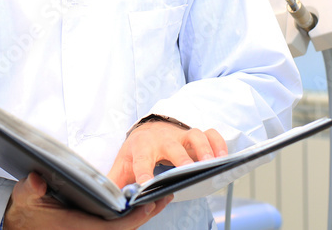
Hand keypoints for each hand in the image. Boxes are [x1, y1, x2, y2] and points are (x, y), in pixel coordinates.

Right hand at [3, 172, 171, 228]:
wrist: (19, 225)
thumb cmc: (24, 211)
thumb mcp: (24, 197)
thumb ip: (30, 189)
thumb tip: (37, 180)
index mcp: (78, 227)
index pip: (114, 228)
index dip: (135, 218)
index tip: (150, 204)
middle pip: (126, 228)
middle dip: (146, 214)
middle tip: (166, 195)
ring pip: (123, 227)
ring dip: (142, 214)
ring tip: (160, 196)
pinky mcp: (92, 227)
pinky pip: (117, 225)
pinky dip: (131, 214)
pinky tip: (140, 201)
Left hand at [107, 119, 227, 188]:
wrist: (145, 130)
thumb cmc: (135, 152)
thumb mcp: (121, 166)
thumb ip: (116, 184)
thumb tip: (108, 201)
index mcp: (141, 148)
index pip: (141, 161)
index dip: (143, 173)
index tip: (146, 185)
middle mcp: (162, 139)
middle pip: (172, 146)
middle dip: (181, 158)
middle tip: (189, 172)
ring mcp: (180, 136)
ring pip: (194, 136)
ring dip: (204, 149)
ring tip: (211, 165)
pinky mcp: (194, 135)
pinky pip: (210, 134)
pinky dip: (218, 143)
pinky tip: (223, 157)